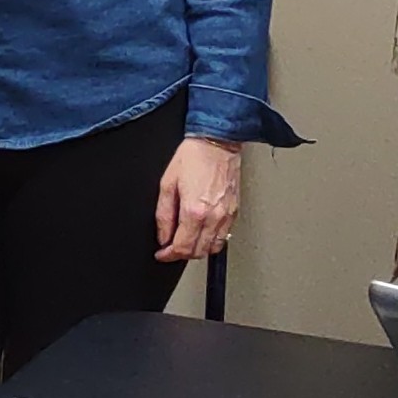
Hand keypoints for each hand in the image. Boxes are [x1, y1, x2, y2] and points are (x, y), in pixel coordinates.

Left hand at [154, 137, 242, 263]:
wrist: (217, 142)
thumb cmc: (193, 157)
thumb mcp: (167, 184)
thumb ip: (163, 214)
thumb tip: (163, 235)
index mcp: (194, 210)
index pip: (182, 247)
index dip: (169, 255)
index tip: (162, 253)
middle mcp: (213, 216)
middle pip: (198, 252)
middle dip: (182, 254)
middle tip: (171, 248)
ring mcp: (227, 215)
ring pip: (213, 247)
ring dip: (198, 249)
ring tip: (187, 241)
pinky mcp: (234, 211)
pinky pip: (224, 235)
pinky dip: (212, 240)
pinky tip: (203, 232)